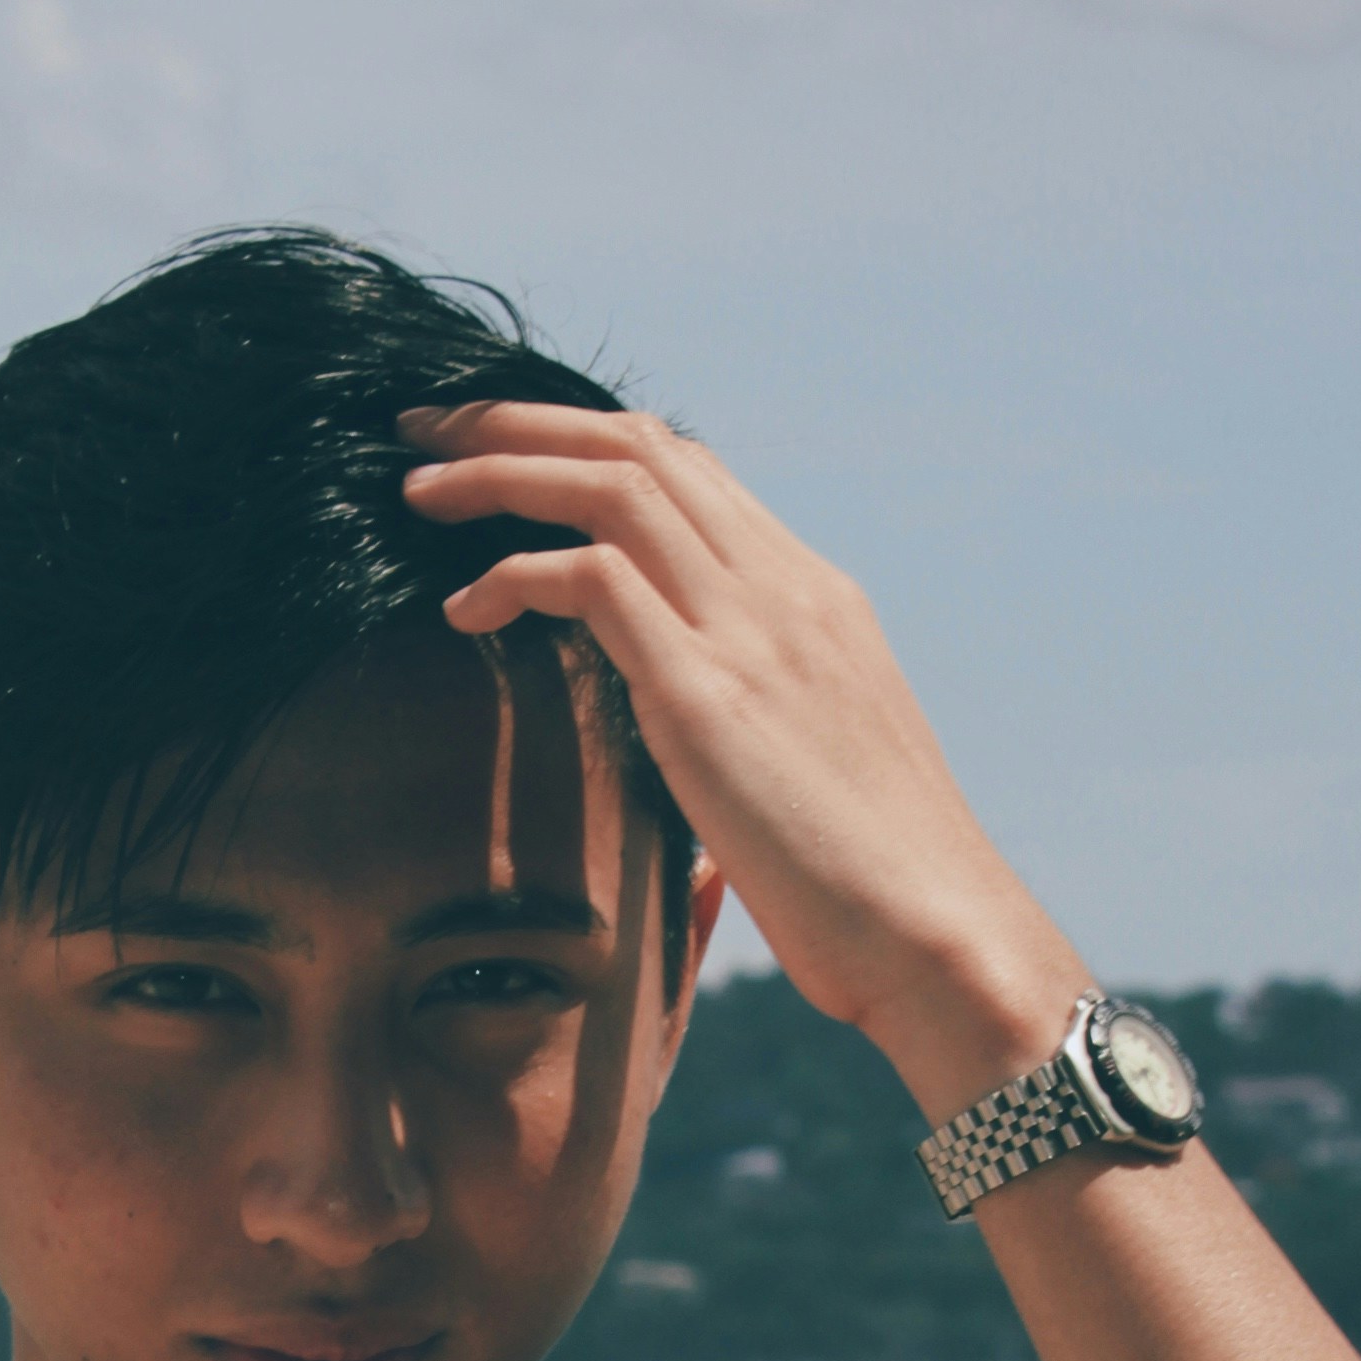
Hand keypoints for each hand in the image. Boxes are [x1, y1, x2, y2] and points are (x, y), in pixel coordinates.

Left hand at [398, 399, 1084, 1116]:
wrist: (942, 939)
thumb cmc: (879, 896)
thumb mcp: (818, 787)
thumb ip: (760, 751)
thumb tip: (721, 807)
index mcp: (817, 603)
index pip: (694, 475)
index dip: (589, 447)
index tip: (507, 457)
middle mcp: (787, 592)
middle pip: (641, 447)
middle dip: (522, 422)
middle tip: (428, 430)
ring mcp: (753, 633)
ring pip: (612, 483)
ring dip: (500, 471)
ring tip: (418, 494)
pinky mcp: (710, 695)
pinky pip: (592, 577)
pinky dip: (513, 574)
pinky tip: (464, 613)